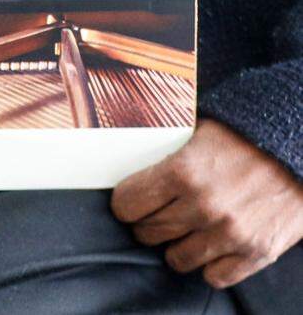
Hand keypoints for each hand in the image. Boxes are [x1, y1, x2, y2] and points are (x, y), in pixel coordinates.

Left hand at [111, 119, 302, 287]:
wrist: (298, 150)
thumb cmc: (246, 138)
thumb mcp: (198, 135)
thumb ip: (168, 158)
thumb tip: (135, 170)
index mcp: (182, 171)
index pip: (128, 204)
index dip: (126, 204)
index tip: (131, 204)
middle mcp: (203, 206)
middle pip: (148, 232)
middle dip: (147, 224)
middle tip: (157, 216)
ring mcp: (230, 233)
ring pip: (176, 258)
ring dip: (176, 246)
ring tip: (184, 231)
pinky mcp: (256, 253)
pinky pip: (214, 276)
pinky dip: (209, 264)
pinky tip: (211, 246)